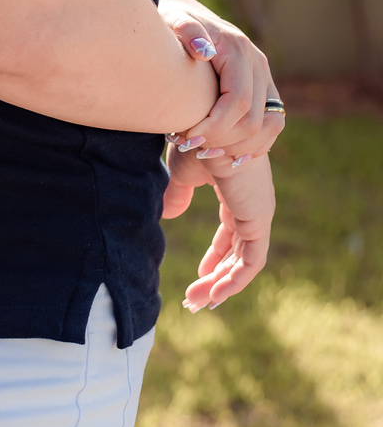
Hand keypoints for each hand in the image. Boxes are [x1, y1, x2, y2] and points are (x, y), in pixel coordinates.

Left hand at [157, 0, 284, 161]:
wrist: (187, 15)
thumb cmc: (174, 19)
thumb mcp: (174, 19)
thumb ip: (186, 30)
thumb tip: (204, 50)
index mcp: (238, 49)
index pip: (238, 101)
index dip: (215, 126)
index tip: (187, 137)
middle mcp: (258, 64)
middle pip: (253, 119)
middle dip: (221, 140)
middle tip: (188, 146)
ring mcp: (265, 77)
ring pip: (268, 126)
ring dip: (237, 146)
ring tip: (203, 151)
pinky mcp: (265, 89)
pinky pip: (272, 125)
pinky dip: (251, 144)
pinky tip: (223, 153)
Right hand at [164, 143, 274, 309]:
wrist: (207, 124)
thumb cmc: (195, 139)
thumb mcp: (182, 173)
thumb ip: (178, 195)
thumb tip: (169, 215)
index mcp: (238, 190)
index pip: (231, 232)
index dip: (216, 256)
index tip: (199, 275)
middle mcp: (253, 203)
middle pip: (238, 250)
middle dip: (217, 276)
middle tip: (195, 298)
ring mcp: (258, 212)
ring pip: (245, 261)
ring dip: (223, 284)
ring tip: (198, 302)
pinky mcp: (258, 218)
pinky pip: (252, 261)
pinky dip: (235, 280)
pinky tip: (215, 294)